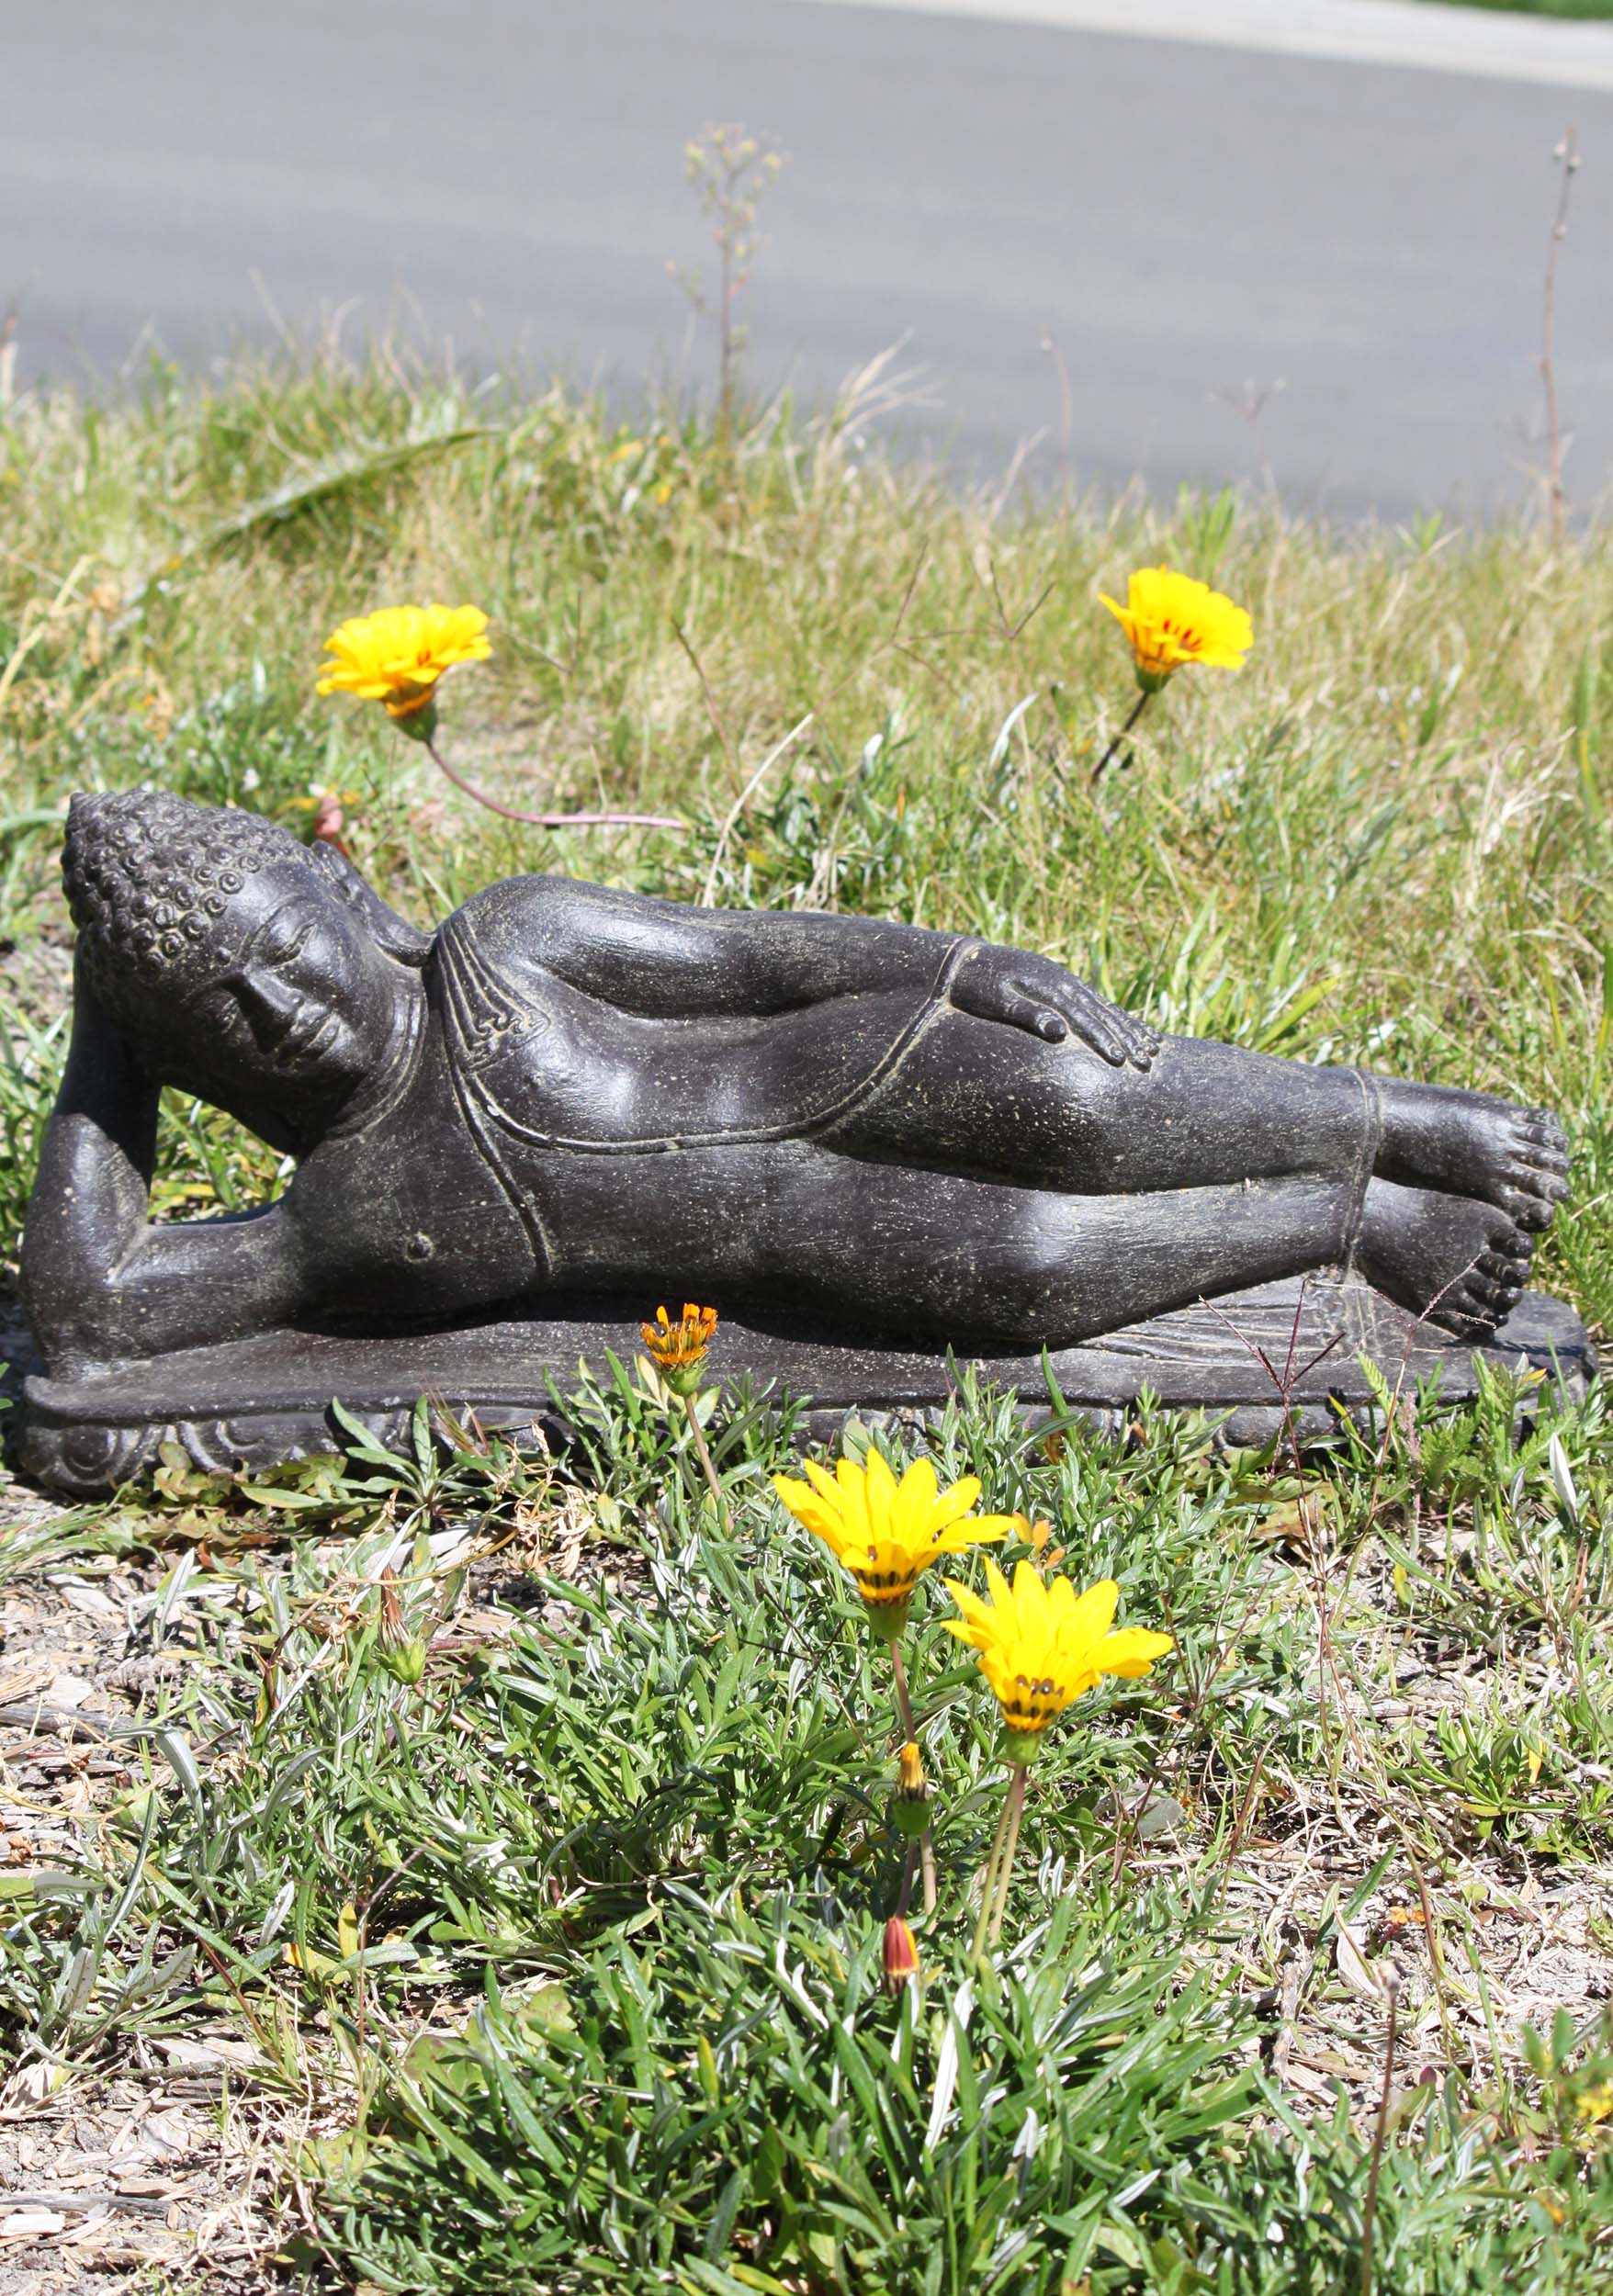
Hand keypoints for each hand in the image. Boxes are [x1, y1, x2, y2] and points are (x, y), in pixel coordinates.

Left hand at [951, 943, 1158, 1069]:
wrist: (969, 961)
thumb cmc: (978, 987)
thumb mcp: (998, 1001)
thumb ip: (1029, 1014)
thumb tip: (1059, 1032)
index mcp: (1053, 989)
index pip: (1086, 1020)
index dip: (1105, 1041)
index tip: (1122, 1061)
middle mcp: (1066, 984)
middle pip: (1104, 1015)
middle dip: (1127, 1038)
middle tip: (1147, 1062)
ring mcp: (1067, 983)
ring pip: (1106, 1009)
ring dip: (1130, 1029)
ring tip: (1153, 1048)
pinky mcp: (1064, 984)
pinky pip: (1098, 1003)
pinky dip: (1118, 1016)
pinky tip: (1132, 1027)